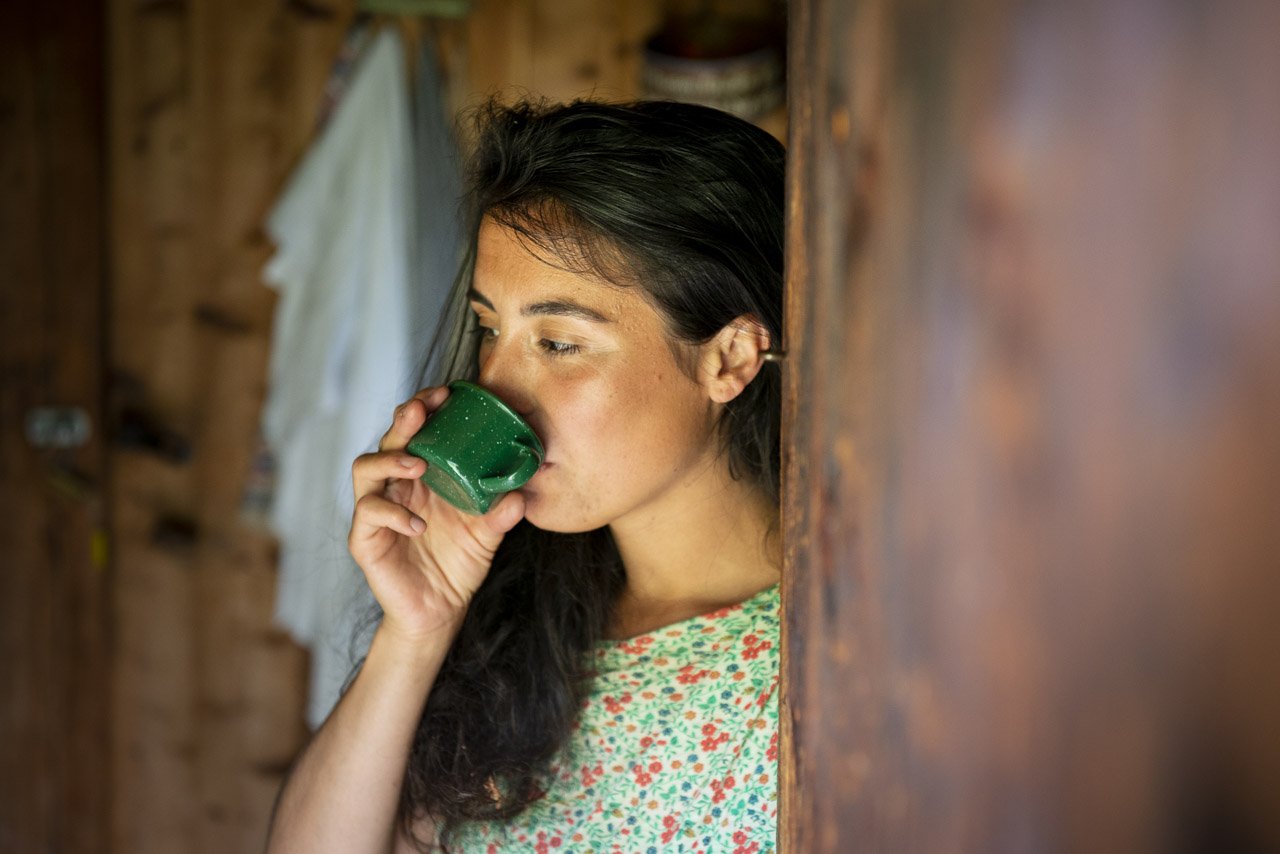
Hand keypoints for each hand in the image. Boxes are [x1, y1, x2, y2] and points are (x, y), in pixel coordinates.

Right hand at [348, 386, 525, 645]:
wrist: (440, 612)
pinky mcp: (365, 539)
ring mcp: (376, 511)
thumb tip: (520, 493)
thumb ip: (501, 514)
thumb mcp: (487, 535)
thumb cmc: (458, 565)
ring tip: (418, 464)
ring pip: (365, 469)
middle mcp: (396, 487)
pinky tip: (418, 524)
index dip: (425, 409)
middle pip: (388, 440)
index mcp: (423, 477)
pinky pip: (370, 515)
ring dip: (390, 459)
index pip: (416, 433)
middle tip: (422, 410)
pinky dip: (394, 514)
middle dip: (403, 420)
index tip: (446, 393)